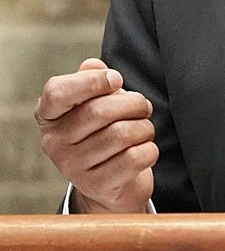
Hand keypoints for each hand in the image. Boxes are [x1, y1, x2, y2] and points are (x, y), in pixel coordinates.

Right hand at [34, 58, 156, 213]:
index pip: (57, 91)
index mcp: (49, 116)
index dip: (92, 81)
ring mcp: (72, 167)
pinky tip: (143, 150)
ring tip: (143, 130)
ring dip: (145, 128)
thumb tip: (93, 65)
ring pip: (122, 134)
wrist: (112, 183)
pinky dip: (149, 150)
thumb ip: (92, 80)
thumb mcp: (94, 103)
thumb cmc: (104, 133)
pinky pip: (135, 158)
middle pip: (99, 111)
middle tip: (143, 107)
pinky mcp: (96, 186)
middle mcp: (53, 142)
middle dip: (134, 103)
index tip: (116, 79)